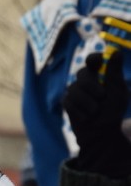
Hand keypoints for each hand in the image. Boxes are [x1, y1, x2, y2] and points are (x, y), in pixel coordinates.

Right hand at [63, 51, 130, 177]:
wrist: (101, 132)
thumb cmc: (113, 111)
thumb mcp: (118, 91)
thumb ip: (115, 73)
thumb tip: (117, 52)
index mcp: (99, 75)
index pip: (93, 60)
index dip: (93, 58)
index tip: (98, 60)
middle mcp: (85, 81)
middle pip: (81, 74)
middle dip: (91, 85)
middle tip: (102, 96)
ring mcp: (74, 91)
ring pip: (74, 89)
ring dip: (87, 102)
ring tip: (95, 111)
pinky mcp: (66, 103)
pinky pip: (68, 102)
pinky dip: (80, 111)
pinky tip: (86, 117)